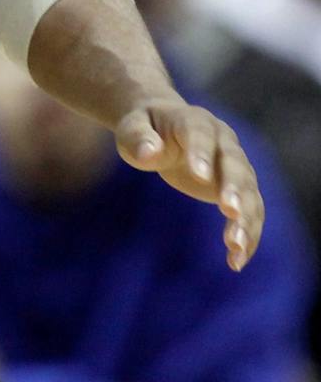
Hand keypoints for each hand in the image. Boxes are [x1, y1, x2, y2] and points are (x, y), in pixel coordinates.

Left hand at [114, 100, 264, 269]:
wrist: (163, 126)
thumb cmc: (144, 128)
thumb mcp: (132, 128)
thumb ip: (138, 138)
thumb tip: (149, 153)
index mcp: (194, 121)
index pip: (200, 135)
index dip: (201, 154)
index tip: (199, 177)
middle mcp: (223, 142)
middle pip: (234, 166)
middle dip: (234, 189)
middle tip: (230, 212)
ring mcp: (235, 165)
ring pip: (249, 193)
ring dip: (246, 220)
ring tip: (236, 247)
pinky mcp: (238, 188)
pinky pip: (249, 212)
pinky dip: (247, 234)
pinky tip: (236, 260)